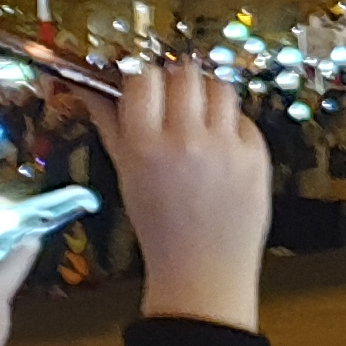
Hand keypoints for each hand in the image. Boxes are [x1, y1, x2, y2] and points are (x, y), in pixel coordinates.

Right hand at [83, 62, 271, 333]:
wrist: (203, 271)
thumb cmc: (158, 226)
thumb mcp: (126, 176)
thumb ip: (111, 125)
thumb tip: (89, 86)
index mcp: (145, 146)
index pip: (143, 78)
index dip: (144, 76)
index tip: (146, 84)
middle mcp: (186, 140)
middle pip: (185, 74)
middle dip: (178, 80)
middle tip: (176, 98)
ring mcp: (226, 147)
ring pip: (220, 87)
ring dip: (208, 95)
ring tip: (201, 117)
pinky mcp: (256, 156)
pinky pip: (244, 119)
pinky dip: (232, 126)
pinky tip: (222, 147)